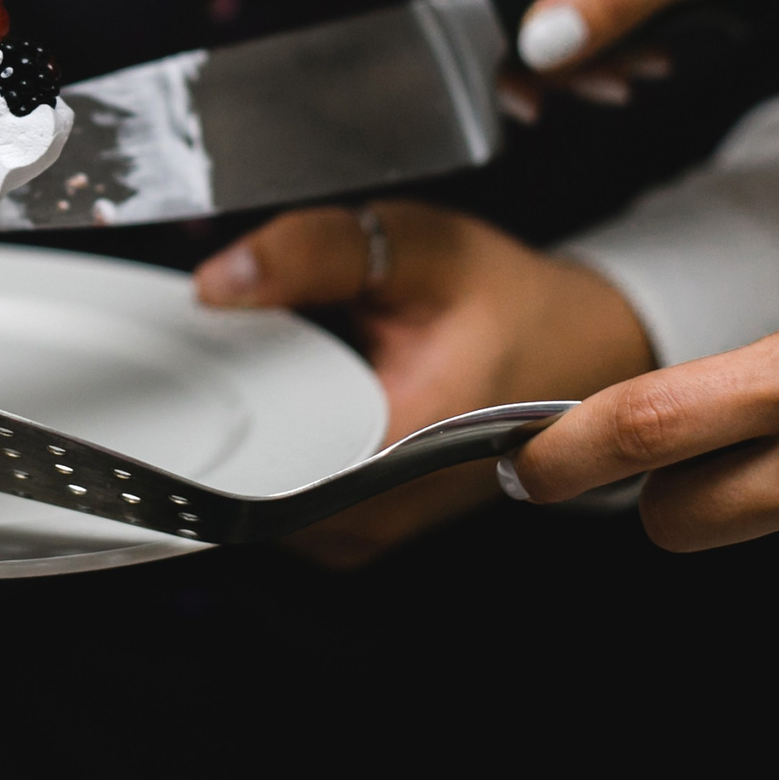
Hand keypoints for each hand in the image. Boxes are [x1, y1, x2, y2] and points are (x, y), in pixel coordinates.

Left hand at [193, 203, 653, 565]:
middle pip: (241, 473)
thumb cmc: (512, 305)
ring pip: (254, 487)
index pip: (254, 462)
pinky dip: (275, 437)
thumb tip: (219, 281)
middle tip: (253, 333)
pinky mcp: (356, 527)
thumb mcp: (422, 248)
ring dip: (251, 421)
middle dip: (227, 398)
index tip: (199, 349)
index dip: (210, 401)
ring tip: (291, 357)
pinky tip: (301, 389)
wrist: (579, 351)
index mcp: (397, 450)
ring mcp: (363, 530)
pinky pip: (279, 490)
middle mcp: (375, 513)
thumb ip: (317, 254)